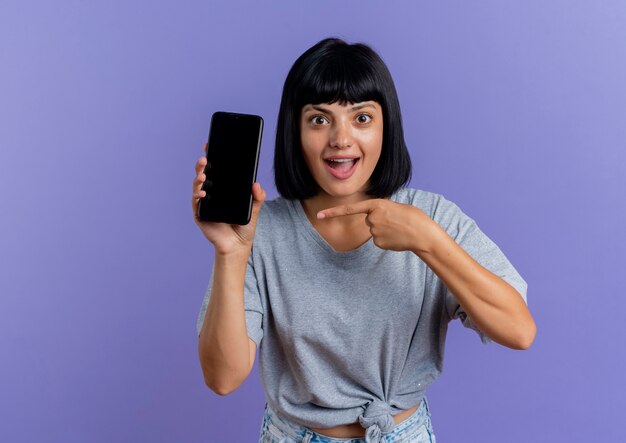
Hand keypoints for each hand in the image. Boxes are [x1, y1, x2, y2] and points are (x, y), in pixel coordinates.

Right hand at [192, 144, 265, 255]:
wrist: (238, 245)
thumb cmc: (244, 227)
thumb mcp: (255, 209)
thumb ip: (258, 197)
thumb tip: (257, 184)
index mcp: (223, 188)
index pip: (217, 170)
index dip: (212, 157)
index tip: (209, 146)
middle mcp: (212, 193)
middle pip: (204, 174)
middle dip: (203, 165)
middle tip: (205, 158)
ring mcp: (204, 203)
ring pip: (198, 185)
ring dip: (199, 178)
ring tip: (203, 175)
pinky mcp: (200, 214)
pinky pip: (196, 202)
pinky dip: (198, 196)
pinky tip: (203, 193)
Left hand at [317, 199, 436, 252]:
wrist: (422, 233)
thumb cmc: (412, 217)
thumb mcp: (394, 207)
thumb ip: (380, 211)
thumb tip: (372, 221)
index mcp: (376, 205)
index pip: (350, 209)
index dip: (333, 212)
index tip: (319, 215)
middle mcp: (372, 218)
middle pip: (369, 220)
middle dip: (380, 221)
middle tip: (395, 221)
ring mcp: (374, 231)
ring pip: (374, 231)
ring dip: (384, 231)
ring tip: (398, 229)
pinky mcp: (378, 243)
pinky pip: (378, 240)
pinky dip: (386, 240)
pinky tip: (397, 238)